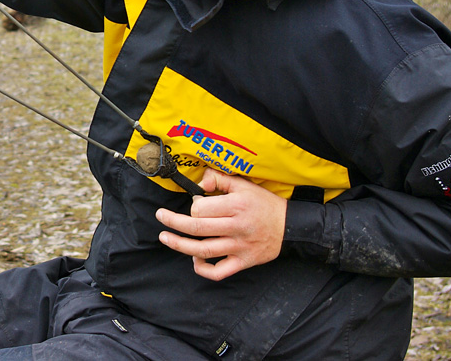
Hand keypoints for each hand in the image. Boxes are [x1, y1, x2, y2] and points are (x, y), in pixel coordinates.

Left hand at [155, 168, 286, 280]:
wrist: (290, 226)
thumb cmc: (263, 204)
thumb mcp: (243, 184)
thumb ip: (218, 179)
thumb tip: (200, 184)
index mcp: (236, 206)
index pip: (201, 209)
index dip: (192, 206)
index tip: (194, 204)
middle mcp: (236, 227)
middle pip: (197, 229)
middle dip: (173, 223)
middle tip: (160, 216)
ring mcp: (239, 247)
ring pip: (204, 250)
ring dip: (180, 245)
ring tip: (165, 238)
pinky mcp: (243, 262)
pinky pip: (220, 272)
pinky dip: (204, 269)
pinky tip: (195, 261)